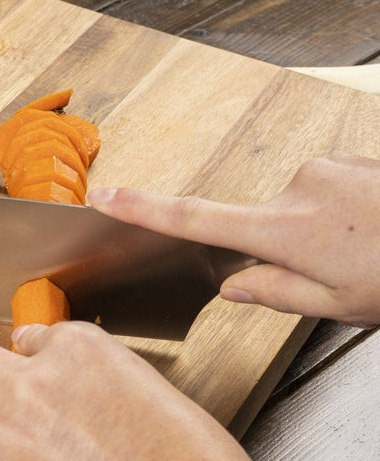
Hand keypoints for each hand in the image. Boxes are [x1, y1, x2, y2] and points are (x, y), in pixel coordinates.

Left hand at [0, 320, 276, 460]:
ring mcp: (7, 423)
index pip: (32, 337)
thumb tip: (64, 385)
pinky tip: (8, 460)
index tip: (44, 378)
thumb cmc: (185, 460)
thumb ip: (90, 378)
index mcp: (79, 347)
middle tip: (5, 397)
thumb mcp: (144, 387)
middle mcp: (34, 377)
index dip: (37, 361)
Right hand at [88, 153, 379, 326]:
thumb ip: (274, 291)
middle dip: (285, 247)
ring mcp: (329, 166)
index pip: (195, 218)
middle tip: (337, 271)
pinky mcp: (353, 156)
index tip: (107, 196)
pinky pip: (329, 188)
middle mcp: (300, 188)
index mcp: (284, 230)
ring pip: (299, 206)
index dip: (144, 209)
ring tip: (367, 248)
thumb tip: (236, 284)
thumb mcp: (336, 304)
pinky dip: (344, 212)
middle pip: (261, 222)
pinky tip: (376, 229)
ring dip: (321, 230)